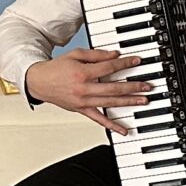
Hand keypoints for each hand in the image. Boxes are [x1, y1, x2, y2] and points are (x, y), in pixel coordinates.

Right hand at [26, 47, 152, 133]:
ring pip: (110, 102)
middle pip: (114, 88)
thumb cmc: (56, 68)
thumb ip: (96, 55)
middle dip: (133, 86)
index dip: (125, 64)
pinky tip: (123, 130)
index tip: (137, 61)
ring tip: (143, 101)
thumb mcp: (75, 55)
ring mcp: (83, 101)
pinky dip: (112, 126)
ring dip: (128, 102)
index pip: (109, 68)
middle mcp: (84, 89)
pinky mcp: (82, 110)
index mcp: (83, 73)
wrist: (39, 82)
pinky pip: (99, 119)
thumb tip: (115, 55)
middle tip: (147, 86)